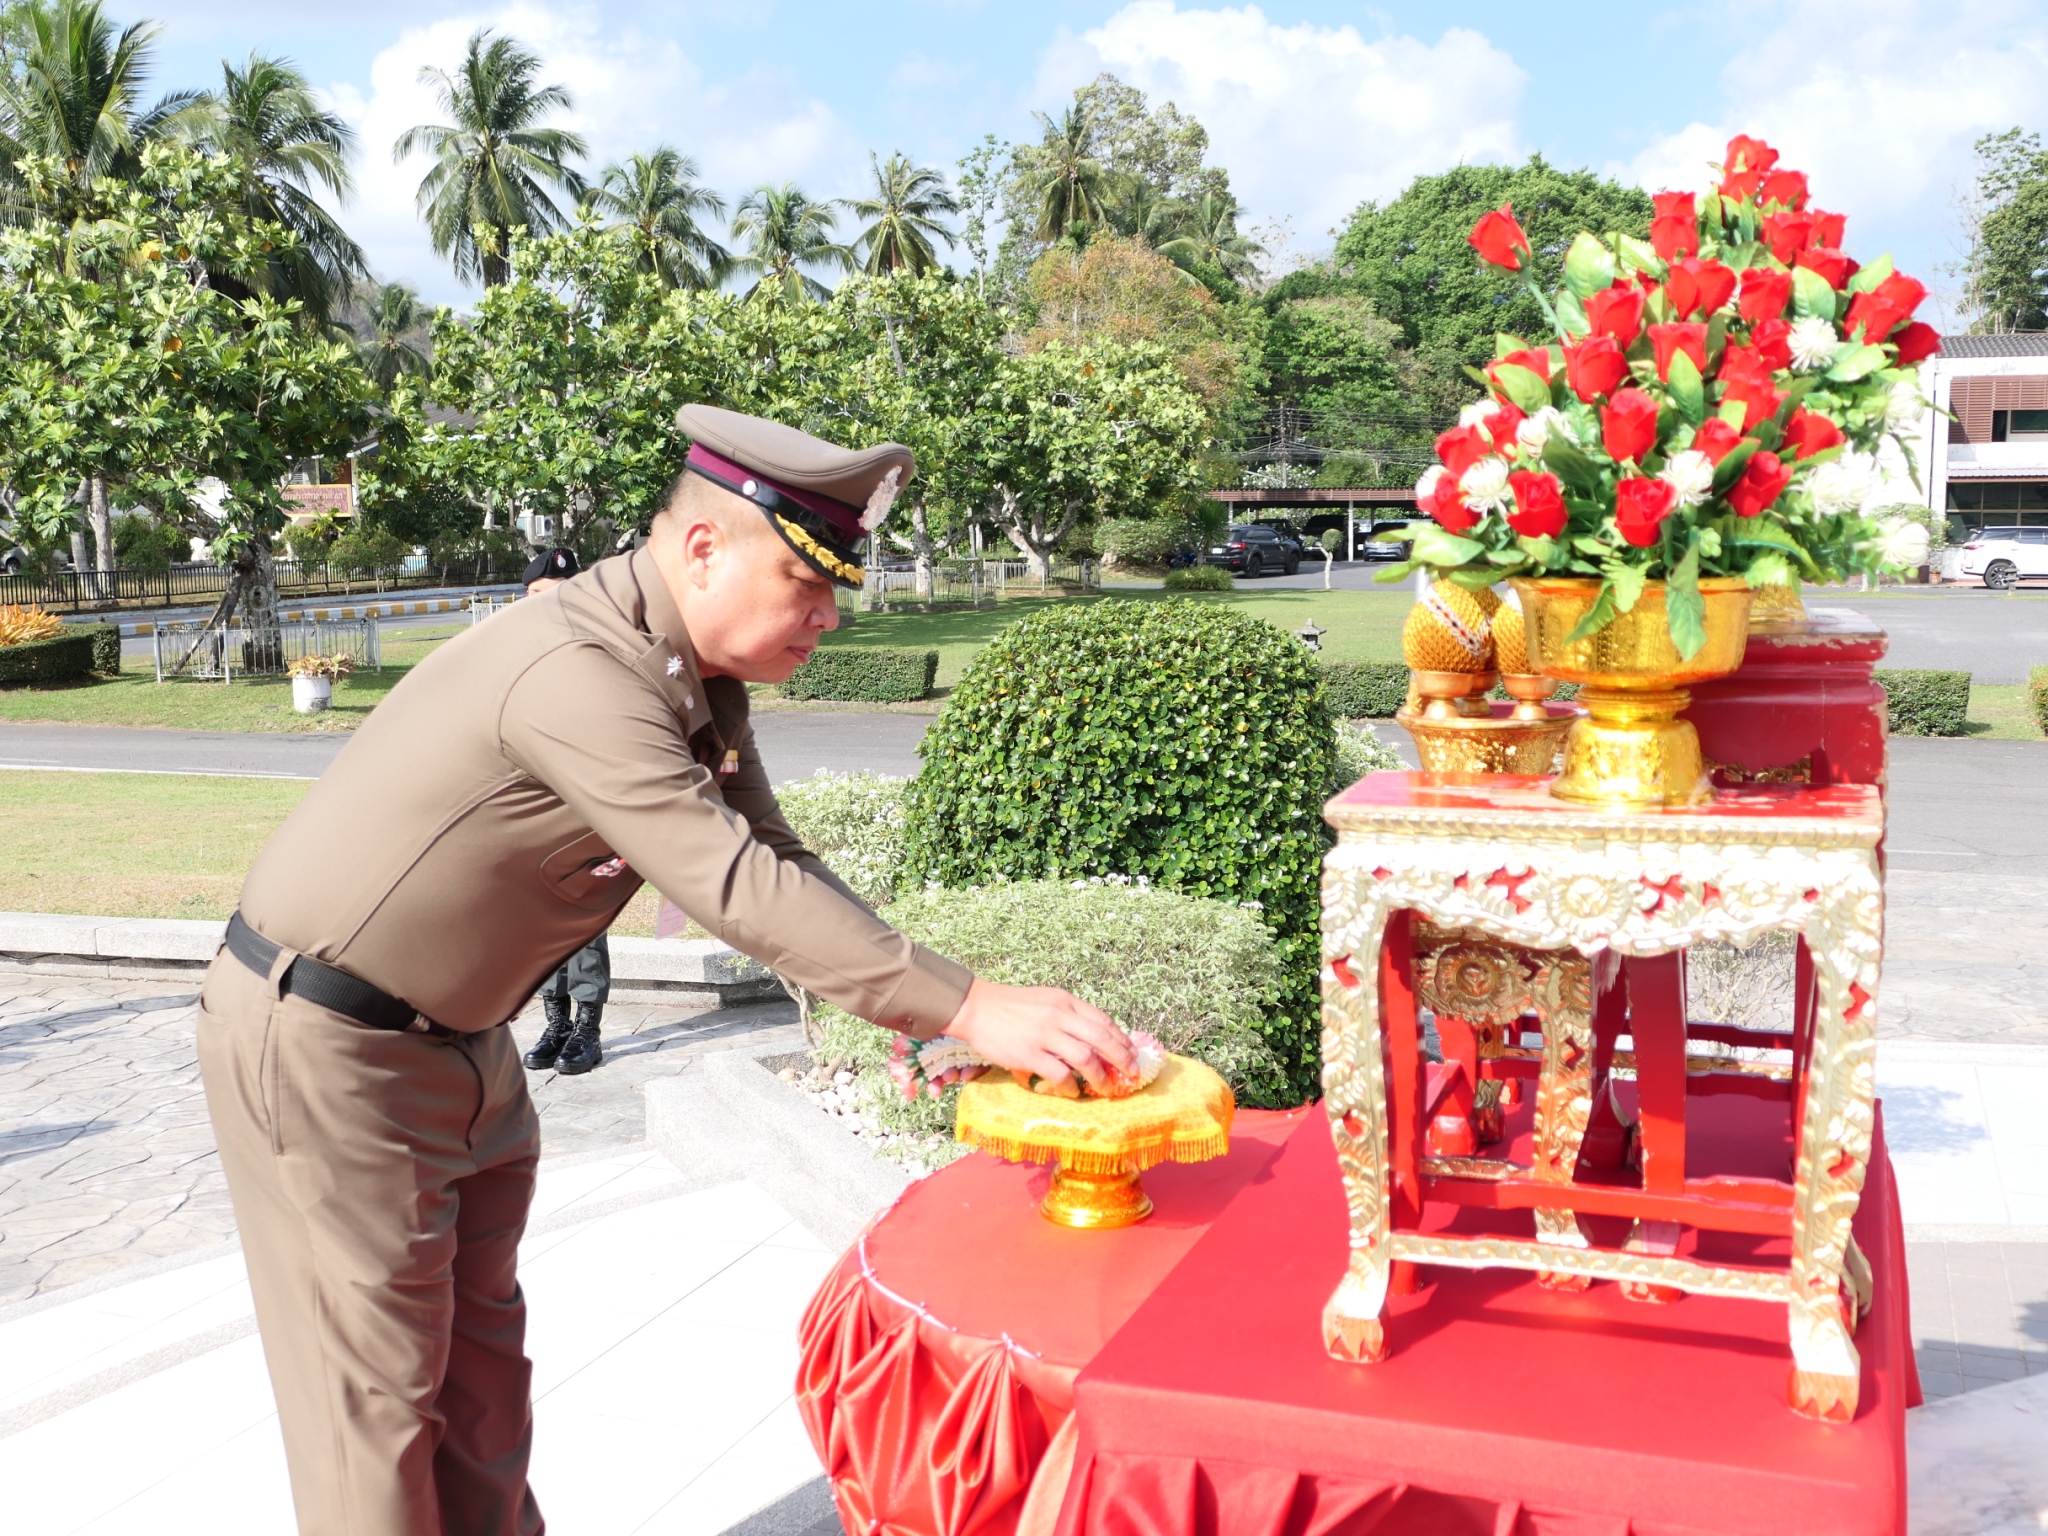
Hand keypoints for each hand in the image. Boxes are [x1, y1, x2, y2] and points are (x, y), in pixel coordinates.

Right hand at [944, 978, 1132, 1093]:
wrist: (975, 1007)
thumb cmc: (1010, 1005)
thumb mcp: (1045, 1000)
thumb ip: (1067, 1015)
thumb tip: (1092, 1037)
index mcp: (1065, 1001)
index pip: (1103, 1021)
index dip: (1122, 1040)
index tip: (1131, 1054)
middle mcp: (1060, 1015)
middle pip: (1103, 1040)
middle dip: (1122, 1060)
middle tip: (1132, 1075)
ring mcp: (1045, 1035)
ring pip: (1086, 1059)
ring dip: (1101, 1077)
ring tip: (1107, 1088)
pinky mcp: (1029, 1054)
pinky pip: (1060, 1074)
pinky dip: (1072, 1086)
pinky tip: (1073, 1091)